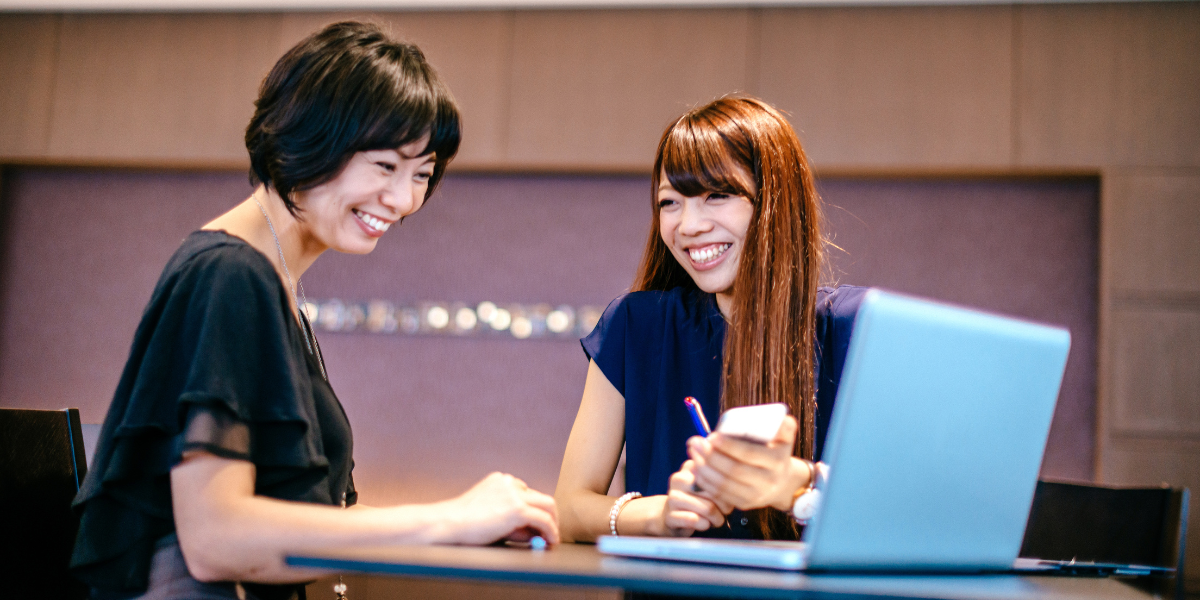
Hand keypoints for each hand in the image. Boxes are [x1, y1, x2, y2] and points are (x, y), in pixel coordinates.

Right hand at [440, 472, 559, 545]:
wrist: (448, 523)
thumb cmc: (462, 524)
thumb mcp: (490, 516)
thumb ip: (511, 521)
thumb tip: (534, 533)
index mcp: (499, 481)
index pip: (525, 493)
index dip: (532, 511)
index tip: (536, 526)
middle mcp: (509, 483)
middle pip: (539, 497)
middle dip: (548, 515)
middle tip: (551, 532)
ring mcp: (514, 494)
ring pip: (546, 505)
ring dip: (553, 523)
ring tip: (553, 539)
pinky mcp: (517, 509)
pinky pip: (543, 519)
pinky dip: (551, 531)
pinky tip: (551, 542)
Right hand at [662, 460, 725, 534]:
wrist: (672, 517)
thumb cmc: (696, 501)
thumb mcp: (708, 486)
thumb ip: (720, 483)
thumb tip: (735, 490)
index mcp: (690, 467)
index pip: (718, 476)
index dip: (730, 491)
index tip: (731, 498)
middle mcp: (679, 479)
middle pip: (715, 492)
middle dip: (726, 506)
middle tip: (726, 511)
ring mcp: (673, 497)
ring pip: (708, 508)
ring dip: (717, 519)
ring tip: (717, 520)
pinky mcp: (670, 516)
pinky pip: (695, 520)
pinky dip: (705, 525)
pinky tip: (704, 524)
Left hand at [687, 415, 807, 511]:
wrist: (783, 483)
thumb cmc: (776, 453)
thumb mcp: (785, 439)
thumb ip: (784, 427)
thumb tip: (780, 420)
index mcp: (776, 461)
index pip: (749, 454)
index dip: (728, 446)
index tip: (712, 436)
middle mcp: (767, 481)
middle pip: (733, 470)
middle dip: (711, 456)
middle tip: (696, 442)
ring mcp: (755, 495)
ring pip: (724, 484)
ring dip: (704, 468)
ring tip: (693, 452)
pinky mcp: (744, 504)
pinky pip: (720, 494)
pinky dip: (705, 481)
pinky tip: (695, 468)